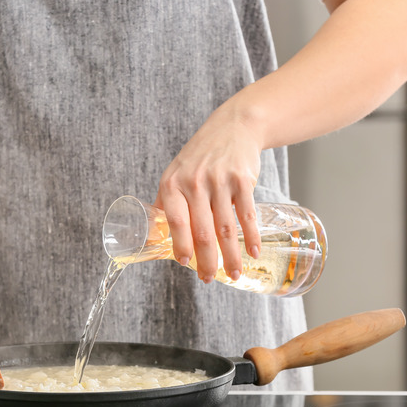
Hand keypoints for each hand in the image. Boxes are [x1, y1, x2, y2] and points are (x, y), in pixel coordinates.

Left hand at [156, 97, 263, 283]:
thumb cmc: (200, 155)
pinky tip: (253, 253)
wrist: (233, 126)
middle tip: (208, 279)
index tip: (186, 265)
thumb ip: (166, 203)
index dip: (181, 247)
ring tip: (233, 274)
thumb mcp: (175, 173)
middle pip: (203, 232)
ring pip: (225, 228)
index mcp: (172, 184)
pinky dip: (251, 237)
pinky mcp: (242, 180)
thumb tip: (153, 236)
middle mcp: (194, 183)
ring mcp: (219, 181)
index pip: (176, 222)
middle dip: (207, 261)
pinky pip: (246, 215)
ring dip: (231, 256)